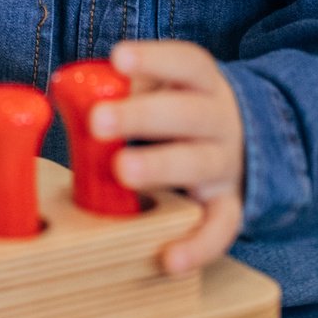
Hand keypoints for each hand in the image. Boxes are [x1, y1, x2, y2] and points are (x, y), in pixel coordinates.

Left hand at [91, 40, 246, 274]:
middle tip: (99, 120)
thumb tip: (74, 93)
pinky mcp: (228, 206)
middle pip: (188, 113)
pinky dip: (198, 245)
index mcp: (202, 84)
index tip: (118, 58)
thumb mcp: (162, 89)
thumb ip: (124, 90)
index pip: (186, 63)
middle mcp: (220, 121)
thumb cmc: (180, 112)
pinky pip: (220, 228)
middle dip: (142, 115)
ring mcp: (226, 165)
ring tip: (122, 171)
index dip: (154, 58)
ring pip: (198, 163)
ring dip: (160, 166)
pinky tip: (168, 258)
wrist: (244, 143)